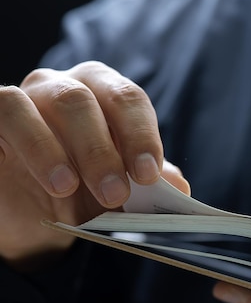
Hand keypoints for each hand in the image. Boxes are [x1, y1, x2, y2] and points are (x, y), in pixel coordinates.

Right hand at [0, 61, 184, 268]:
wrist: (34, 215)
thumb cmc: (85, 193)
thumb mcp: (120, 192)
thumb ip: (149, 186)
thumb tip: (180, 187)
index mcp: (106, 96)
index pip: (128, 100)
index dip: (141, 135)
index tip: (148, 175)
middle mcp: (66, 87)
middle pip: (88, 99)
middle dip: (104, 149)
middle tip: (115, 193)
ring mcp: (26, 99)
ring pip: (52, 101)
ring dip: (66, 149)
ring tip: (71, 189)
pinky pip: (7, 113)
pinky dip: (33, 146)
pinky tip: (50, 181)